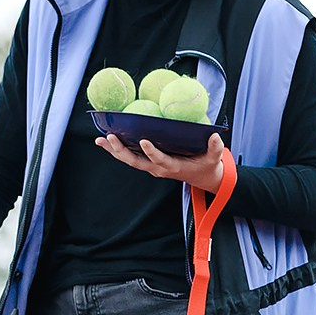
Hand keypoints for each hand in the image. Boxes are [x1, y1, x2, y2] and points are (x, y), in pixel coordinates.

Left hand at [95, 131, 227, 191]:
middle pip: (135, 161)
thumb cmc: (207, 166)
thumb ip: (215, 148)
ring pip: (129, 159)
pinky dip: (117, 149)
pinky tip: (106, 140)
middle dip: (121, 150)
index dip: (151, 152)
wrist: (203, 178)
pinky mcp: (148, 163)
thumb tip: (215, 136)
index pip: (160, 160)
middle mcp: (157, 168)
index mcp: (172, 166)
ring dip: (114, 150)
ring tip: (100, 139)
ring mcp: (151, 166)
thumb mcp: (214, 159)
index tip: (144, 141)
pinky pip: (130, 157)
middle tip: (110, 137)